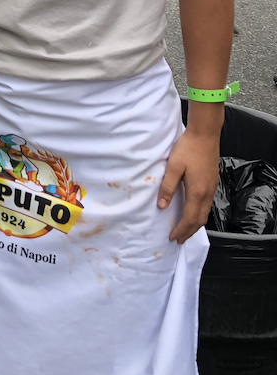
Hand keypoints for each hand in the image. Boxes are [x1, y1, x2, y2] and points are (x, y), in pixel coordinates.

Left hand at [157, 129, 219, 243]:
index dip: (181, 230)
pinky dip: (200, 214)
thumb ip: (167, 187)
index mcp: (197, 192)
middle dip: (189, 232)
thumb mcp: (173, 167)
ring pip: (205, 213)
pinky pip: (207, 205)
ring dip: (195, 224)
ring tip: (185, 229)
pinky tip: (193, 211)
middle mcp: (207, 193)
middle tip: (179, 239)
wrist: (205, 135)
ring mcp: (212, 188)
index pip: (190, 219)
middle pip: (200, 220)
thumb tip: (161, 206)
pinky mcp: (212, 182)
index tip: (173, 238)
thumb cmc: (187, 149)